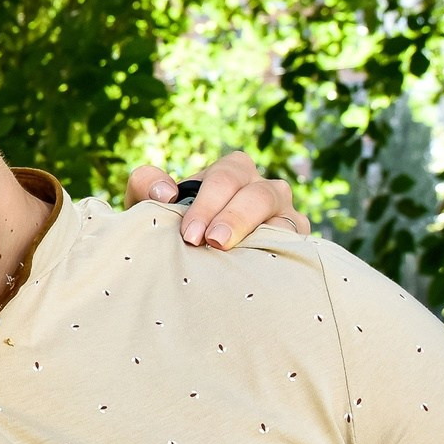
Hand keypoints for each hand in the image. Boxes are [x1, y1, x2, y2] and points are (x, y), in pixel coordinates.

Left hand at [125, 151, 309, 247]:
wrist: (190, 265)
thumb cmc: (173, 230)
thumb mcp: (152, 206)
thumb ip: (146, 186)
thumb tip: (164, 192)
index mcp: (231, 173)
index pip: (226, 176)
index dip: (208, 204)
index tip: (190, 235)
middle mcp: (263, 190)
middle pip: (258, 194)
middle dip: (234, 217)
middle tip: (211, 242)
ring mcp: (284, 217)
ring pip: (284, 219)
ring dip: (260, 235)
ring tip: (237, 253)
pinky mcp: (296, 245)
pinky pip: (297, 246)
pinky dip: (282, 254)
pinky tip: (261, 270)